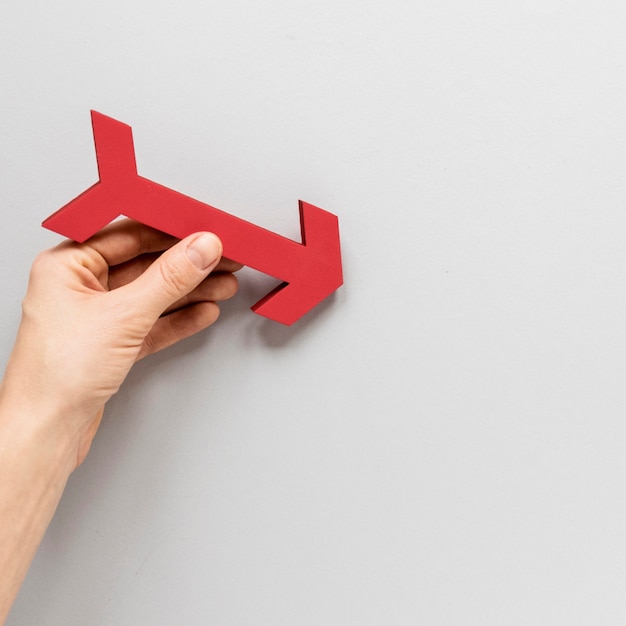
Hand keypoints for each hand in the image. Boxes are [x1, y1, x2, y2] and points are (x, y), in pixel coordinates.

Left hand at [0, 219, 238, 468]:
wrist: (48, 431)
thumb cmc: (57, 374)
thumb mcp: (124, 315)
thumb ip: (169, 279)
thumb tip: (200, 249)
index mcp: (67, 265)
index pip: (129, 235)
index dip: (171, 232)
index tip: (204, 233)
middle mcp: (80, 287)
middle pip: (145, 265)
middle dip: (188, 265)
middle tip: (223, 259)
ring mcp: (98, 316)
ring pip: (153, 294)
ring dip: (190, 291)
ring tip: (223, 284)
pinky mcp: (112, 343)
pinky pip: (152, 322)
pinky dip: (178, 318)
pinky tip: (203, 311)